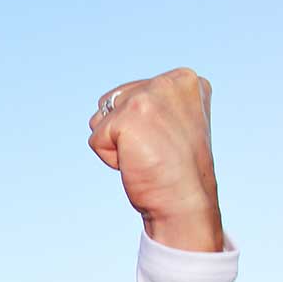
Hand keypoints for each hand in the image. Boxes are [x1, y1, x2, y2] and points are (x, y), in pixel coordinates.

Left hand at [88, 68, 223, 251]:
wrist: (186, 202)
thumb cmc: (178, 171)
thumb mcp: (173, 124)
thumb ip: (153, 104)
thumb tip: (110, 103)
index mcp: (185, 79)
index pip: (132, 93)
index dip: (141, 125)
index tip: (168, 142)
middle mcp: (171, 81)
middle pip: (113, 102)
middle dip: (124, 132)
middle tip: (156, 152)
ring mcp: (150, 95)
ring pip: (102, 119)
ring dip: (115, 143)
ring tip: (148, 156)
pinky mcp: (129, 116)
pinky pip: (96, 139)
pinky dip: (109, 158)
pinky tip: (139, 163)